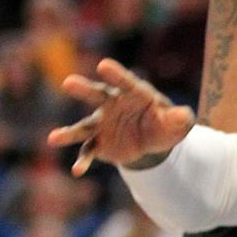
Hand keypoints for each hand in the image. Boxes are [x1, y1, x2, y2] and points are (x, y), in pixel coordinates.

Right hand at [49, 59, 195, 176]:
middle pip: (97, 95)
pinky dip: (83, 160)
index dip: (116, 75)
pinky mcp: (100, 143)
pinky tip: (78, 171)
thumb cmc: (166, 124)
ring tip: (53, 139)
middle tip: (68, 82)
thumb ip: (180, 118)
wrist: (152, 141)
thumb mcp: (178, 123)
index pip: (126, 83)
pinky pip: (89, 150)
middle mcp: (113, 105)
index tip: (104, 66)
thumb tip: (183, 116)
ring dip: (70, 133)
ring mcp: (103, 124)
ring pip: (85, 126)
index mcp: (134, 93)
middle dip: (84, 89)